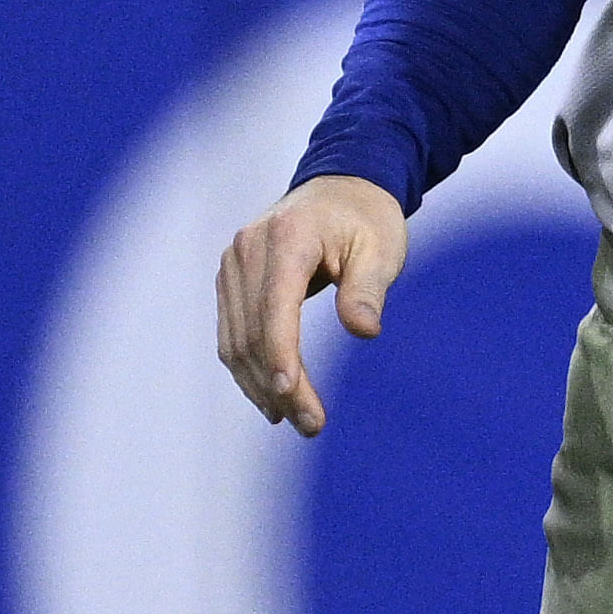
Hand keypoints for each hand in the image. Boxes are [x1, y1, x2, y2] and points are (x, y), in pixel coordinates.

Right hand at [216, 173, 412, 436]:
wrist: (340, 187)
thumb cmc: (367, 219)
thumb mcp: (382, 249)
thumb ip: (368, 288)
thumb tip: (364, 330)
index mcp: (286, 237)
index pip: (274, 307)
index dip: (280, 355)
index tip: (293, 397)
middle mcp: (247, 248)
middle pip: (253, 332)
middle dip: (279, 386)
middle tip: (313, 426)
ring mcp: (232, 263)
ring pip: (235, 340)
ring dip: (260, 387)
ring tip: (297, 422)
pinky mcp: (230, 279)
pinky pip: (231, 333)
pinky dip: (248, 370)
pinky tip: (273, 400)